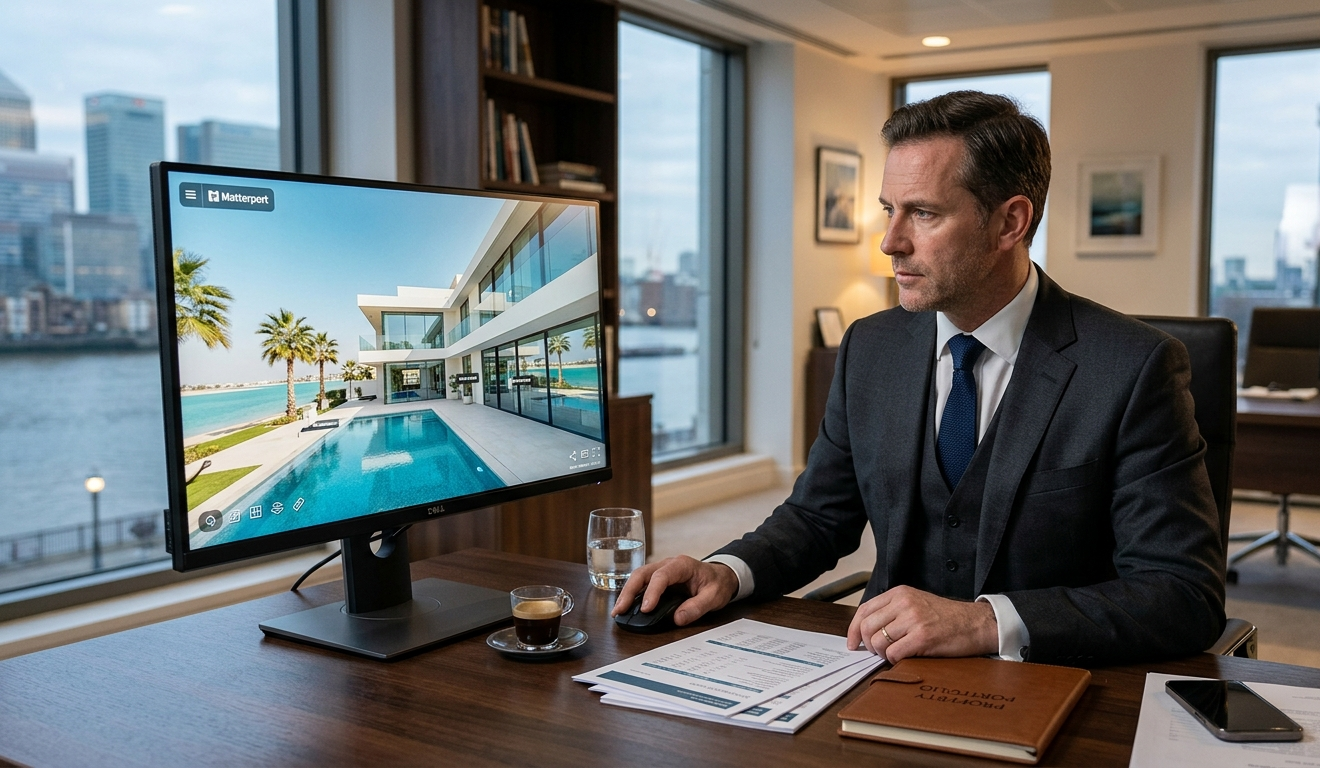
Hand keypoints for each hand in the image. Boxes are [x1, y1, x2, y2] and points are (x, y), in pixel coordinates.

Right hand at [610, 555, 739, 626]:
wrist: (720, 577)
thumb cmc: (717, 584)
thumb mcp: (714, 597)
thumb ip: (697, 607)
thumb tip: (677, 618)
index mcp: (682, 565)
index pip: (662, 576)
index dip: (652, 592)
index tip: (645, 609)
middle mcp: (668, 564)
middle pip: (642, 573)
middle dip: (629, 591)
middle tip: (620, 610)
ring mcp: (661, 570)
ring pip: (638, 578)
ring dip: (626, 593)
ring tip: (617, 611)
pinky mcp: (657, 579)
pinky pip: (641, 584)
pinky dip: (631, 595)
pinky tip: (625, 607)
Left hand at [847, 585, 998, 662]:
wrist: (976, 623)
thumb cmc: (946, 617)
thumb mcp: (916, 603)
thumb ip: (892, 612)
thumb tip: (866, 631)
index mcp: (899, 594)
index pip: (864, 610)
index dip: (852, 629)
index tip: (852, 643)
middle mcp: (904, 603)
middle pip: (867, 627)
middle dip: (868, 645)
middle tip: (877, 652)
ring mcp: (913, 619)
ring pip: (878, 642)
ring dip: (882, 654)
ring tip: (894, 654)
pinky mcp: (922, 637)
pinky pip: (894, 654)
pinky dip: (895, 660)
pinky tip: (905, 657)